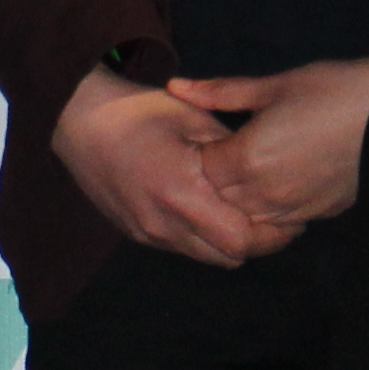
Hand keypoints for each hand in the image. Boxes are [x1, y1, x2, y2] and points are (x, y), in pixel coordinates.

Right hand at [52, 66, 278, 267]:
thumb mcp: (195, 119)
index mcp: (182, 193)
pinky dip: (203, 237)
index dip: (272, 236)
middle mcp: (163, 224)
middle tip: (276, 221)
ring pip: (206, 257)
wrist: (77, 119)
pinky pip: (182, 247)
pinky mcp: (136, 233)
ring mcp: (147, 233)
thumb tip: (267, 173)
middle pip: (228, 257)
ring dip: (229, 243)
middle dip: (257, 244)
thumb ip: (232, 153)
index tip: (291, 219)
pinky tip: (210, 210)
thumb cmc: (139, 111)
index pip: (241, 240)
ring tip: (244, 216)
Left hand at [157, 56, 368, 239]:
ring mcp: (294, 209)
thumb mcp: (273, 85)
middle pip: (219, 199)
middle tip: (224, 152)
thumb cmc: (332, 90)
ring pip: (248, 217)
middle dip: (216, 179)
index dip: (201, 153)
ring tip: (252, 167)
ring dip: (242, 198)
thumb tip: (176, 86)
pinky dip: (271, 208)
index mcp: (248, 159)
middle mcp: (266, 194)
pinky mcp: (319, 215)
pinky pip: (280, 223)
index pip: (201, 171)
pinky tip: (280, 180)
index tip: (206, 136)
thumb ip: (220, 92)